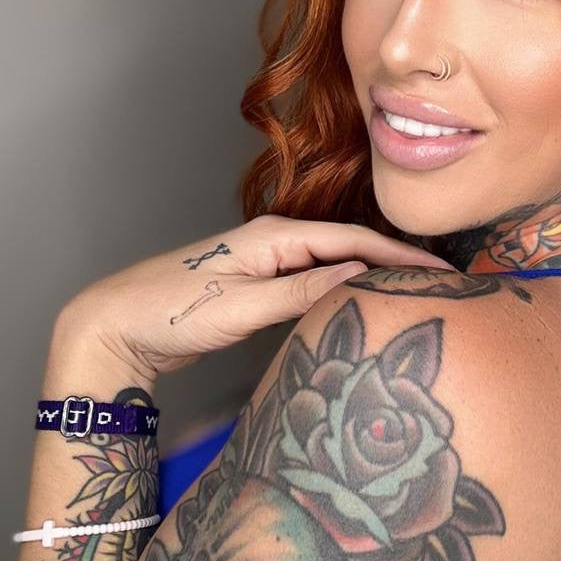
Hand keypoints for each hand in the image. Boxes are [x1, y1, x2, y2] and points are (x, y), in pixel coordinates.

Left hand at [55, 215, 454, 380]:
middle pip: (351, 248)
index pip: (355, 241)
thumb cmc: (169, 312)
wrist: (116, 324)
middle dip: (398, 264)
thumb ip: (302, 291)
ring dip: (373, 278)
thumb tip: (363, 274)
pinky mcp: (261, 285)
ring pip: (335, 266)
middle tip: (443, 288)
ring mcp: (268, 263)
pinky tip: (363, 307)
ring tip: (416, 297)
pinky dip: (345, 292)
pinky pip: (316, 283)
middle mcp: (275, 241)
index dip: (402, 257)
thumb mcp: (242, 307)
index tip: (443, 273)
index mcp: (274, 236)